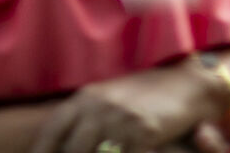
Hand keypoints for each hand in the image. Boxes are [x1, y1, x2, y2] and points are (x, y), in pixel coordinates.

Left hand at [30, 62, 214, 152]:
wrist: (187, 84)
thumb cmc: (145, 96)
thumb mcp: (108, 99)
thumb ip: (86, 118)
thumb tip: (64, 143)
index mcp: (85, 98)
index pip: (52, 130)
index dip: (42, 151)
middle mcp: (98, 106)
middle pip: (72, 149)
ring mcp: (121, 118)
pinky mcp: (144, 129)